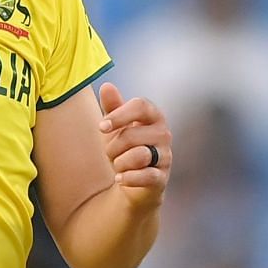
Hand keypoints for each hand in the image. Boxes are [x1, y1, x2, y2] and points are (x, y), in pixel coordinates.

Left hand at [98, 81, 170, 207]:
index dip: (119, 115)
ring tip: (118, 166)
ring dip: (119, 163)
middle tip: (110, 154)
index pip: (140, 105)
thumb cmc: (125, 148)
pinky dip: (128, 178)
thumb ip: (112, 107)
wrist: (132, 181)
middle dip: (112, 147)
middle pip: (132, 134)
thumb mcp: (115, 127)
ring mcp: (165, 156)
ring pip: (139, 155)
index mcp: (153, 116)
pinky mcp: (162, 177)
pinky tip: (120, 179)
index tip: (101, 127)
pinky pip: (146, 176)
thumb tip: (107, 86)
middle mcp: (164, 134)